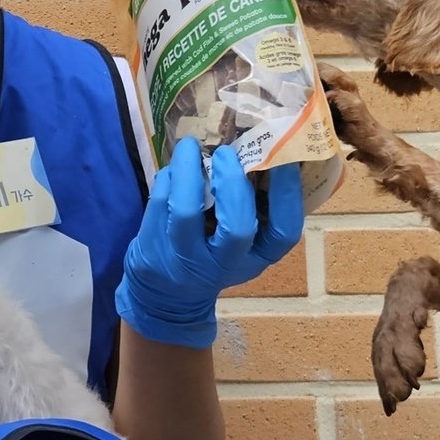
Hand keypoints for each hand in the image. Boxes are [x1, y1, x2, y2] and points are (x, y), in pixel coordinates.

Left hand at [115, 138, 303, 347]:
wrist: (166, 294)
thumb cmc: (214, 254)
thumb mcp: (243, 245)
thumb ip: (253, 208)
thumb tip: (258, 144)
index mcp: (256, 258)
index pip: (283, 233)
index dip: (287, 195)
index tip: (283, 159)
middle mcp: (224, 264)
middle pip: (236, 228)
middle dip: (232, 183)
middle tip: (226, 152)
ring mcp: (185, 258)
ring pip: (185, 211)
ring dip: (188, 170)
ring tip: (191, 146)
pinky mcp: (153, 247)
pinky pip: (160, 201)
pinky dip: (169, 176)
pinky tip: (175, 168)